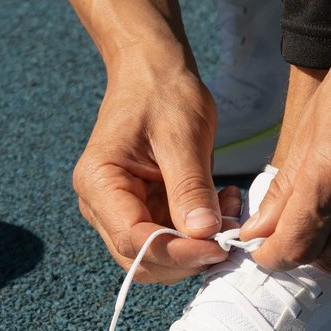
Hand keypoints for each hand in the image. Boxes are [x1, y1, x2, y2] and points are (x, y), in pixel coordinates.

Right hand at [73, 57, 242, 282]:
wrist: (153, 72)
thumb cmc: (162, 92)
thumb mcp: (182, 136)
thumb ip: (190, 187)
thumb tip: (204, 235)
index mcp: (99, 182)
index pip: (133, 239)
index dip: (177, 252)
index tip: (219, 246)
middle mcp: (101, 204)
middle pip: (141, 259)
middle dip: (188, 256)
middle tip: (231, 233)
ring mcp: (120, 211)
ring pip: (158, 257)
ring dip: (197, 247)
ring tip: (229, 212)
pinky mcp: (143, 210)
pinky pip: (171, 240)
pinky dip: (200, 234)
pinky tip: (222, 206)